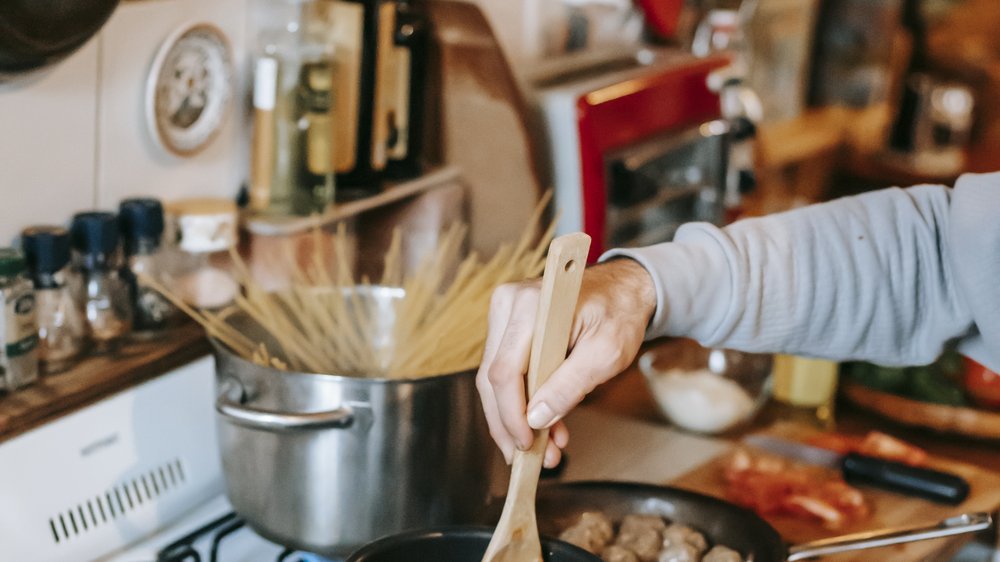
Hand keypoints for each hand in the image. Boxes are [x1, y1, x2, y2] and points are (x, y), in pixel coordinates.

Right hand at [476, 258, 655, 467]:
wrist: (622, 289)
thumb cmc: (619, 313)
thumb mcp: (606, 353)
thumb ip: (570, 386)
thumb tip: (536, 420)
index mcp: (531, 306)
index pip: (504, 371)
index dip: (511, 415)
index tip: (526, 445)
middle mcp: (508, 305)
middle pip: (493, 378)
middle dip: (510, 425)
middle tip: (530, 460)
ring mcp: (504, 314)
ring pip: (496, 379)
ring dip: (515, 419)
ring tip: (543, 450)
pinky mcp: (507, 327)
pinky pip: (506, 371)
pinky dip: (521, 402)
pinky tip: (543, 426)